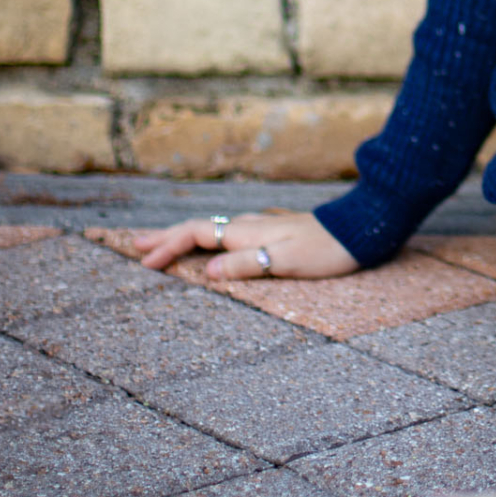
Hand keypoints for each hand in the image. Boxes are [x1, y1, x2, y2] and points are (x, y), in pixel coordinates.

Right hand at [136, 210, 357, 283]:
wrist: (359, 230)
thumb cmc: (325, 249)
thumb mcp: (287, 261)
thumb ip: (249, 264)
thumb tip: (209, 271)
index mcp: (248, 231)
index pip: (197, 234)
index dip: (169, 246)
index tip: (145, 261)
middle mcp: (249, 226)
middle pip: (198, 229)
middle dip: (166, 237)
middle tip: (136, 246)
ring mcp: (260, 228)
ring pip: (211, 230)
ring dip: (183, 238)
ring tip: (161, 245)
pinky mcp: (271, 234)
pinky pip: (227, 235)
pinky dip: (206, 240)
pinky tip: (207, 246)